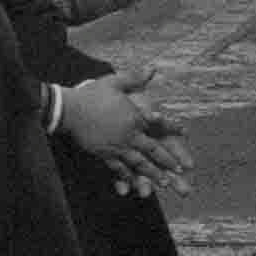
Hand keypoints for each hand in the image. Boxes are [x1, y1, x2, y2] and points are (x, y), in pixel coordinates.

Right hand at [57, 69, 192, 200]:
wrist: (69, 110)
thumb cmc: (92, 95)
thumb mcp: (115, 82)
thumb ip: (135, 78)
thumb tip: (152, 68)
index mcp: (135, 117)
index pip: (159, 124)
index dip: (173, 128)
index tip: (186, 133)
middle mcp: (129, 135)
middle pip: (152, 150)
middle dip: (167, 160)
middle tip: (180, 170)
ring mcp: (116, 147)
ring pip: (138, 163)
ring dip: (152, 174)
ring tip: (164, 183)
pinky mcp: (104, 155)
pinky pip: (119, 169)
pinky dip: (128, 177)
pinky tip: (133, 186)